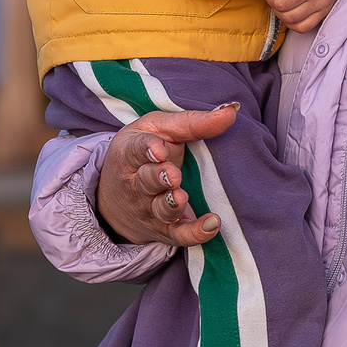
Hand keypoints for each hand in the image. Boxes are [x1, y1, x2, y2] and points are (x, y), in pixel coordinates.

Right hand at [97, 106, 237, 247]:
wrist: (115, 198)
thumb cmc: (144, 154)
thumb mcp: (159, 130)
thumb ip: (192, 122)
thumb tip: (231, 111)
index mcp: (131, 153)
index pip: (136, 150)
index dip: (146, 149)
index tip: (159, 148)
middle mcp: (137, 184)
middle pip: (146, 182)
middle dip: (158, 178)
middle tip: (173, 175)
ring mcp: (150, 209)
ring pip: (161, 209)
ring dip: (172, 204)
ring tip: (182, 196)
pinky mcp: (166, 230)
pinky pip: (179, 236)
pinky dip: (196, 233)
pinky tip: (212, 223)